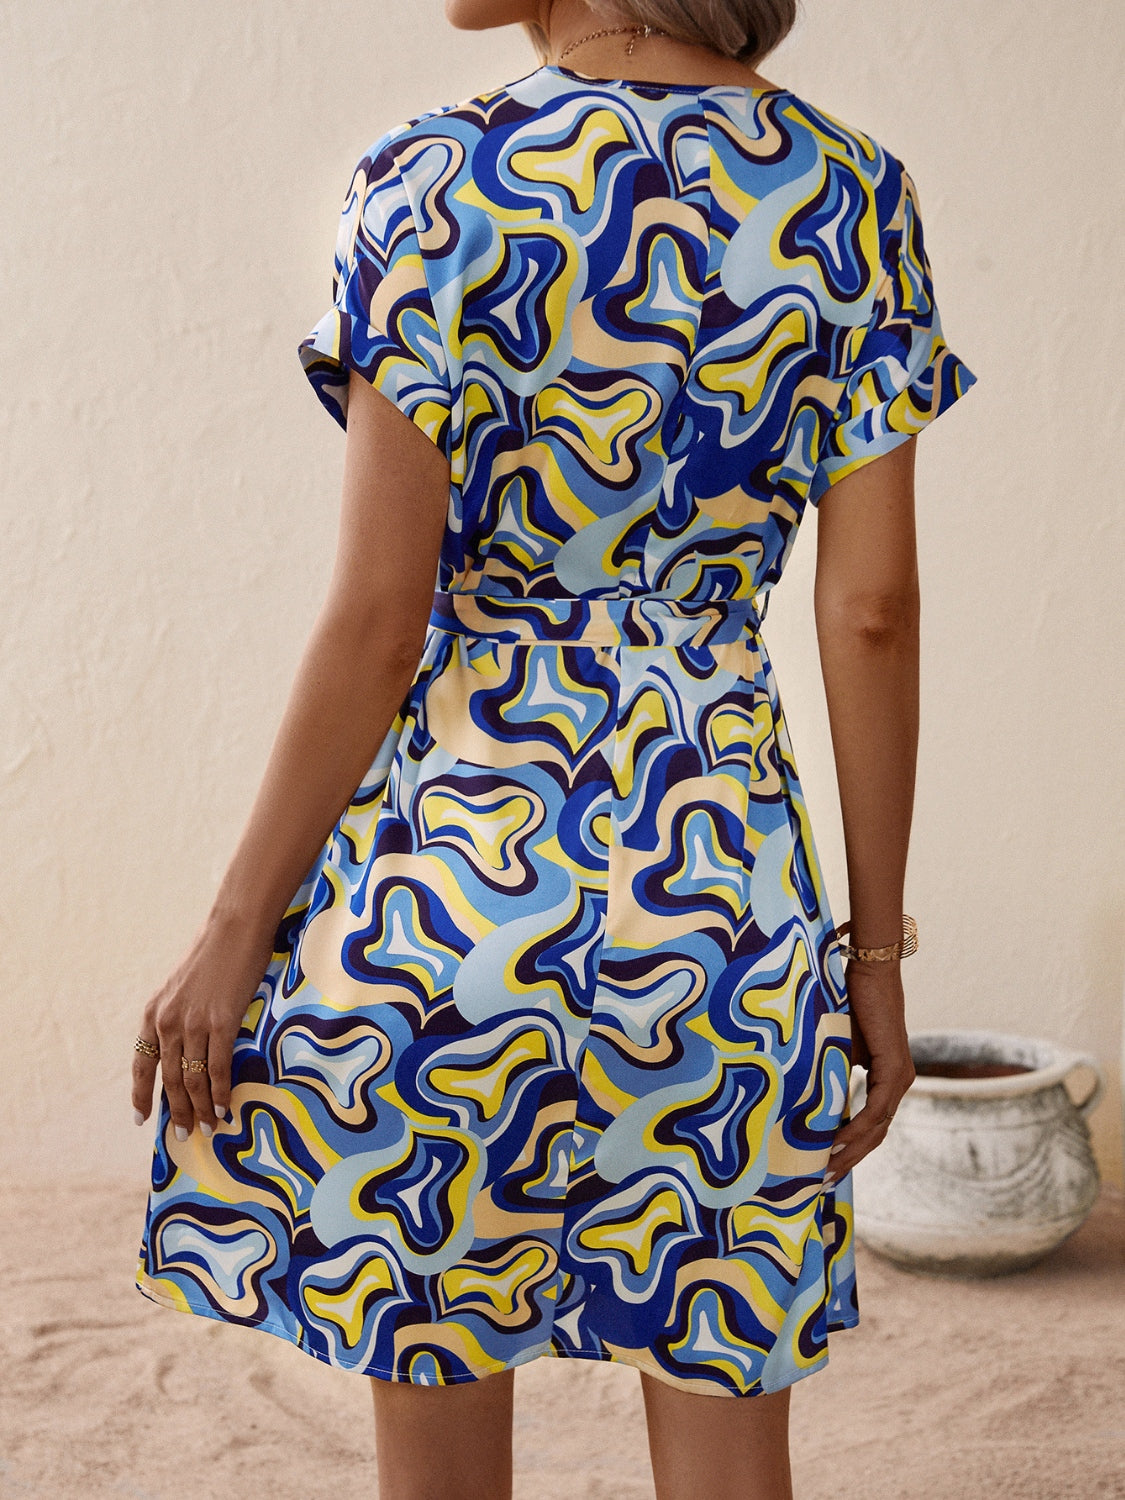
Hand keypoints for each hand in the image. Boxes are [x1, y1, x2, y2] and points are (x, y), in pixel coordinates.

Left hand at [131, 913, 274, 1138]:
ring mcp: (193, 1023)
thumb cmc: (215, 953)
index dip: (140, 1095)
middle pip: (170, 1079)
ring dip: (201, 1108)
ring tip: (209, 1127)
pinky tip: (225, 1107)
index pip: (142, 1064)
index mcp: (153, 1013)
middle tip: (185, 1134)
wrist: (235, 928)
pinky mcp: (221, 1022)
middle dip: (177, 1110)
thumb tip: (186, 1043)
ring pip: (193, 1079)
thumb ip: (179, 1015)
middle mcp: (167, 1021)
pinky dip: (221, 1092)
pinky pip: (218, 1067)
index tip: (142, 1120)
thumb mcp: (183, 987)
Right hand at [826, 959, 914, 1181]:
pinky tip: (837, 1141)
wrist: (870, 970)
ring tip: (827, 1168)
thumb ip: (830, 1070)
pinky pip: (876, 1108)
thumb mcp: (837, 1044)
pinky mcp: (894, 1068)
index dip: (851, 1146)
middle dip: (850, 1159)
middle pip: (877, 1134)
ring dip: (853, 1150)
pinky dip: (857, 1128)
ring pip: (878, 1126)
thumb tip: (804, 1094)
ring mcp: (899, 1076)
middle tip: (823, 1180)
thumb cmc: (851, 1000)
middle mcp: (898, 1081)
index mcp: (887, 1077)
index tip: (826, 1165)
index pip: (872, 1123)